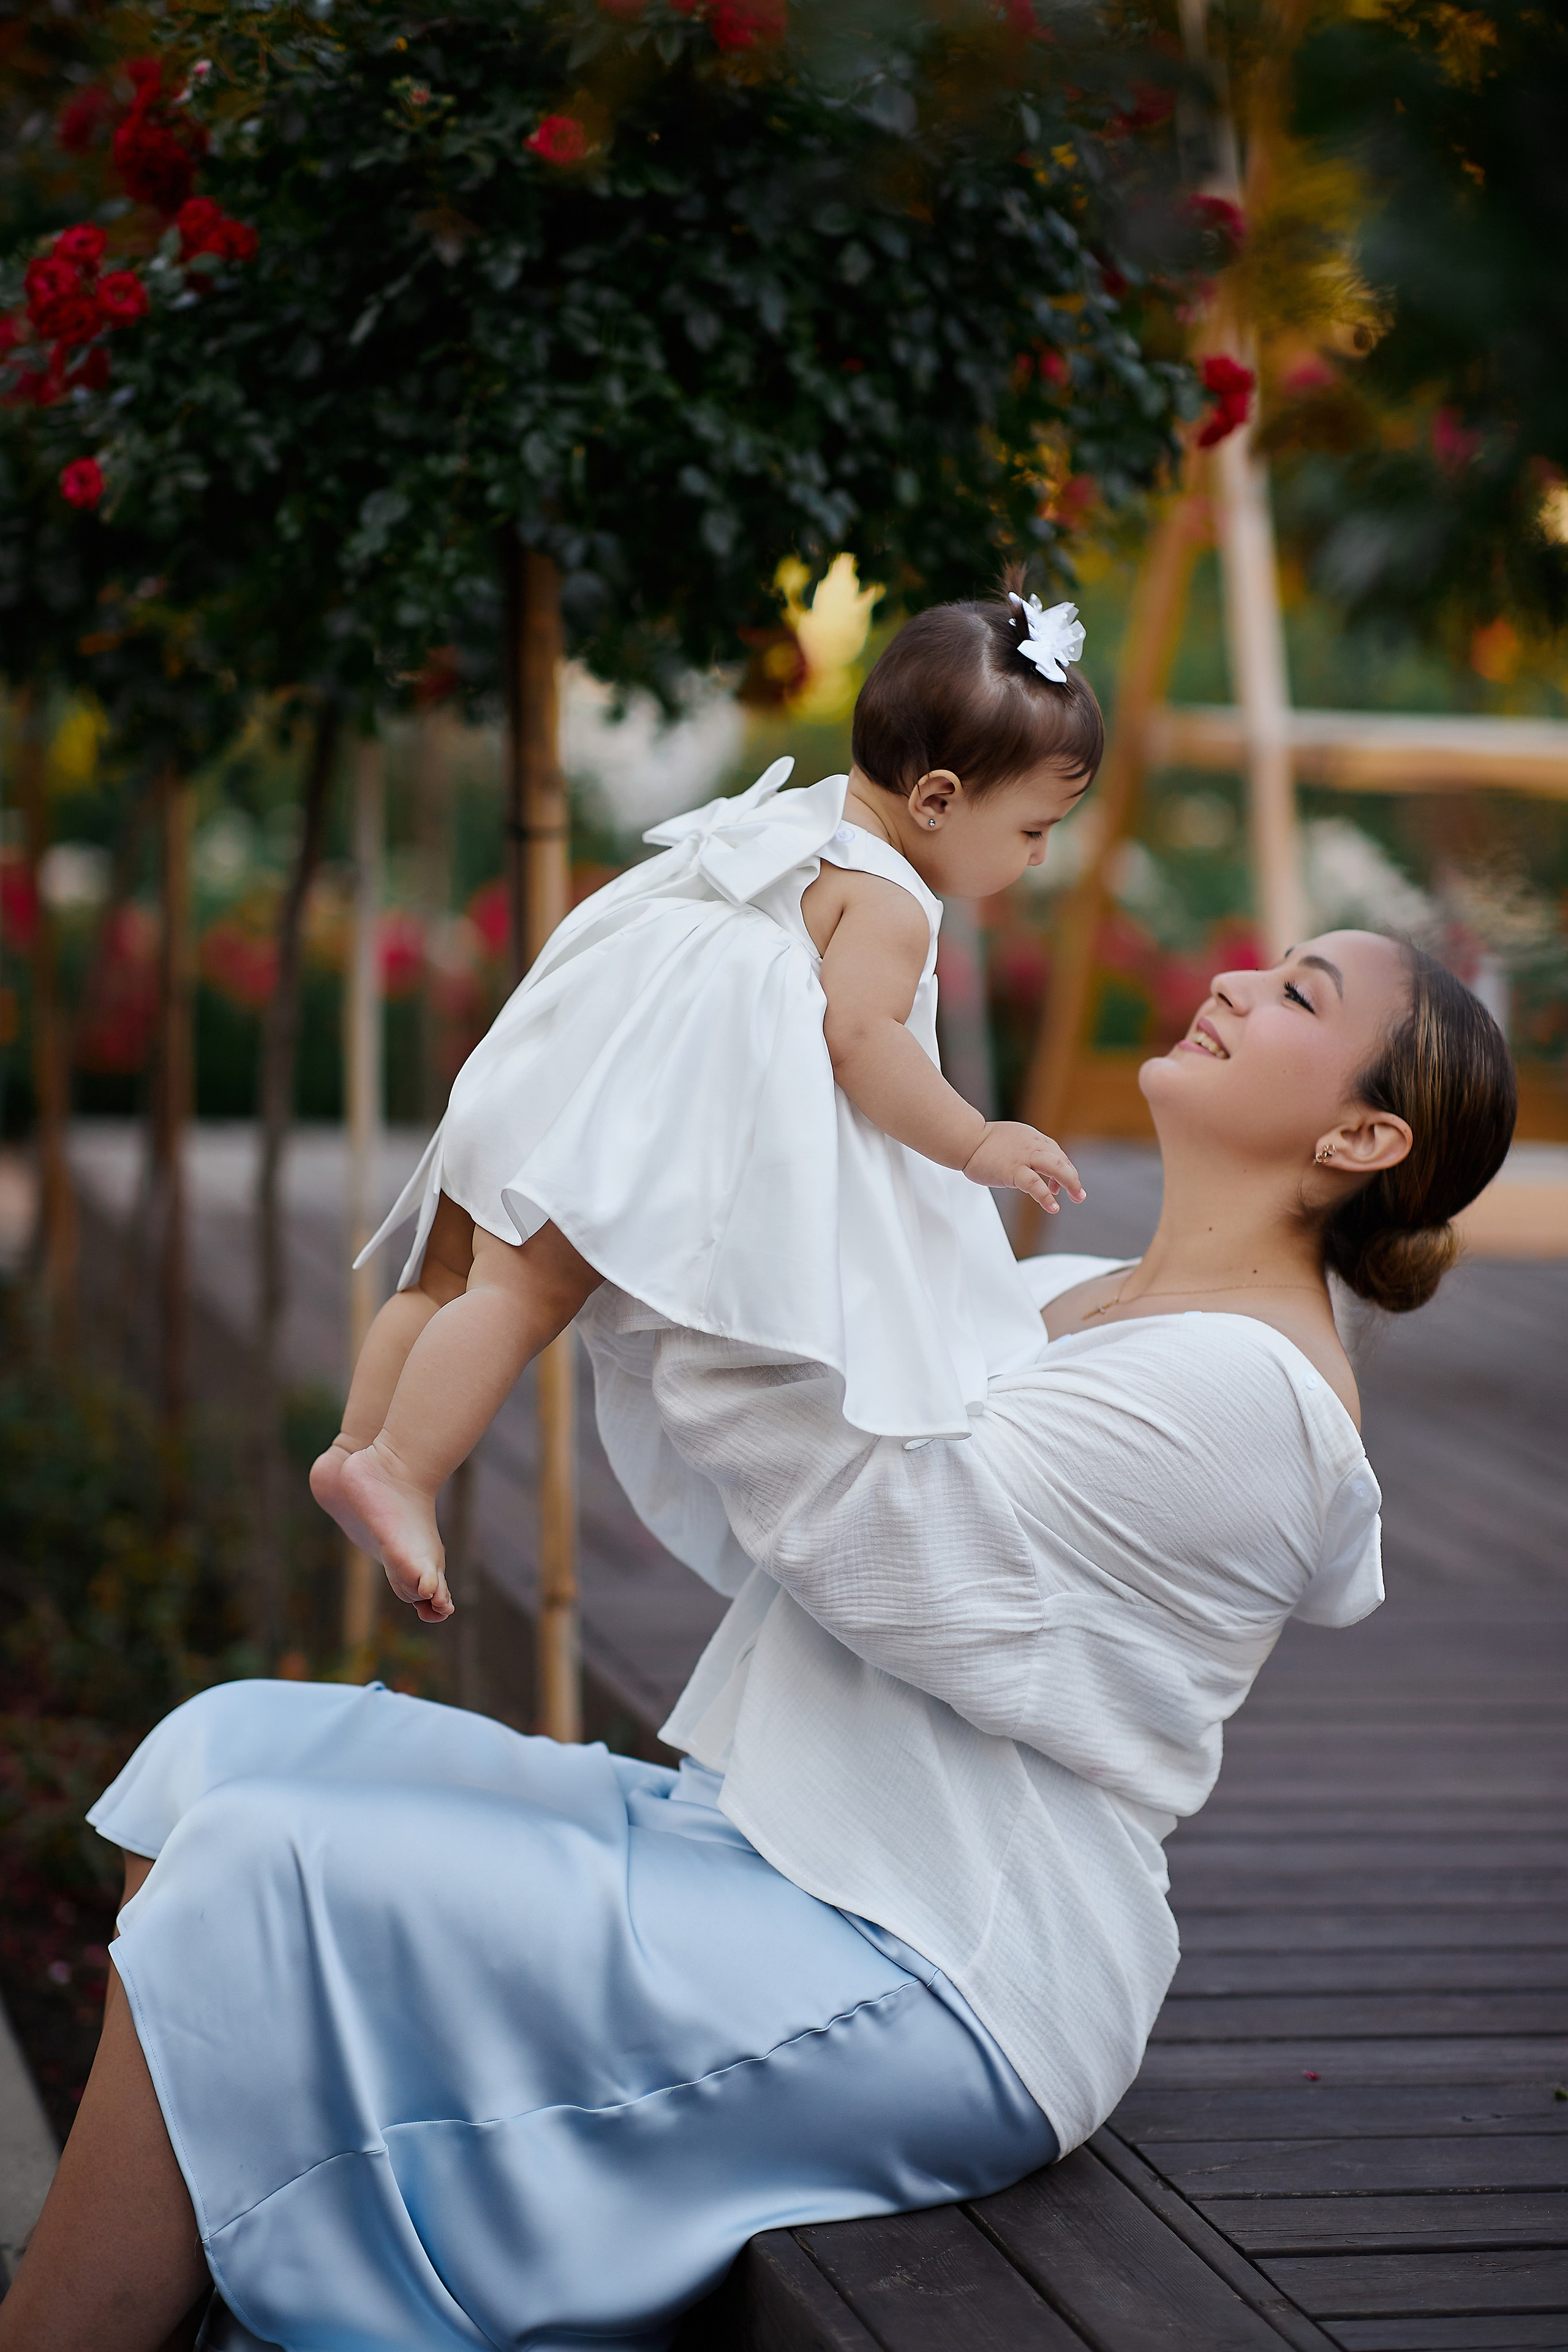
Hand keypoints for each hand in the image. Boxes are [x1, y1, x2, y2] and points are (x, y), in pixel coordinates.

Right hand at [962, 1121, 1084, 1211]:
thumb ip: (1027, 1150)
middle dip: (1074, 1179)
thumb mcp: (1014, 1139)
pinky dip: (1046, 1197)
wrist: (966, 1139)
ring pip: (1056, 1168)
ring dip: (1070, 1183)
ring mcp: (1024, 1157)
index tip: (1061, 1186)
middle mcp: (1034, 1146)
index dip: (1065, 1171)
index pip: (1058, 1155)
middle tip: (1079, 1195)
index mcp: (1034, 1139)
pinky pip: (1035, 1184)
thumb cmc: (985, 1142)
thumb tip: (1034, 1167)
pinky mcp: (1013, 1170)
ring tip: (1076, 1198)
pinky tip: (1053, 1206)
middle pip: (1063, 1161)